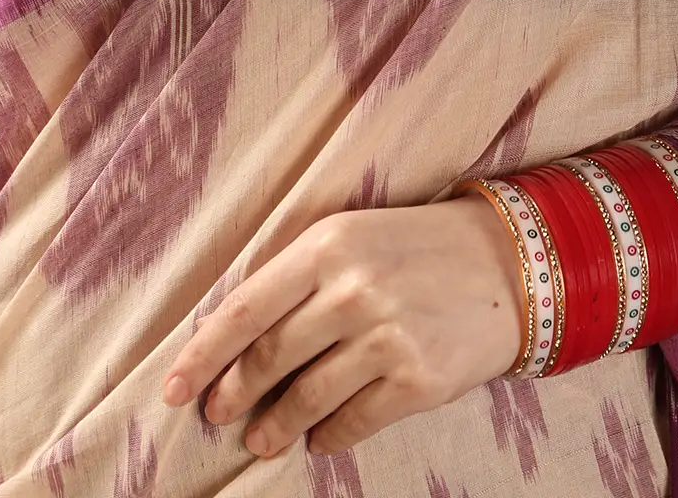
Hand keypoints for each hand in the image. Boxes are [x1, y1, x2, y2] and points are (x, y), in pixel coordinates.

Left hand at [161, 196, 523, 458]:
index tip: (173, 389)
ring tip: (260, 439)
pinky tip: (318, 438)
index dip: (203, 356)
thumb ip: (296, 279)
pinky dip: (328, 435)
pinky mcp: (418, 381)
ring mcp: (388, 338)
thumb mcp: (350, 238)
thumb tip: (232, 340)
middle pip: (270, 357)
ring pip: (307, 396)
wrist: (504, 265)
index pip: (244, 309)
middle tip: (217, 415)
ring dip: (276, 425)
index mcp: (327, 245)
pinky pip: (353, 421)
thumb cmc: (412, 248)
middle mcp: (354, 290)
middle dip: (234, 393)